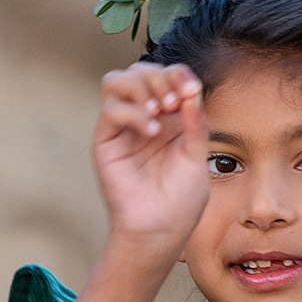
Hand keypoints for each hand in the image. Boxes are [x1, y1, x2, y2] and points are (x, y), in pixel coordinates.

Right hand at [91, 62, 211, 259]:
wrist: (161, 231)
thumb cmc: (181, 201)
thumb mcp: (196, 155)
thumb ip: (194, 122)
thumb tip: (192, 88)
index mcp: (168, 117)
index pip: (165, 76)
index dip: (177, 73)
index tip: (191, 90)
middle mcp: (142, 117)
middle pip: (139, 70)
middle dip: (159, 77)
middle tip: (175, 102)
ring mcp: (121, 128)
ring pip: (116, 81)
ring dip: (141, 87)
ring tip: (161, 111)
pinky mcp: (105, 142)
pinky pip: (111, 110)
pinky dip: (134, 113)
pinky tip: (152, 132)